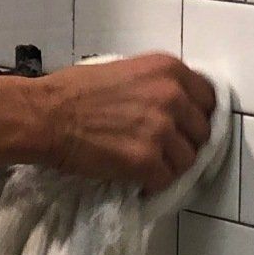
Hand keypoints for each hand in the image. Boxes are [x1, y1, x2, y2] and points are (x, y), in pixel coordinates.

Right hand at [28, 55, 217, 194]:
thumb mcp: (126, 71)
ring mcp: (162, 129)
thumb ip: (156, 85)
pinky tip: (138, 179)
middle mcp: (173, 96)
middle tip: (164, 151)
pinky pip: (166, 180)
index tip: (187, 128)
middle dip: (186, 143)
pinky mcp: (147, 160)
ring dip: (171, 166)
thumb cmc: (74, 91)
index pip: (209, 99)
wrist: (44, 115)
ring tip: (148, 166)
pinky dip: (154, 184)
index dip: (198, 117)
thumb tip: (176, 105)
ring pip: (188, 160)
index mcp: (170, 70)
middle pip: (202, 132)